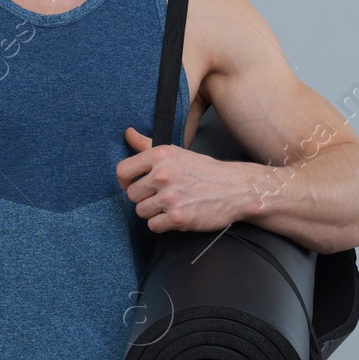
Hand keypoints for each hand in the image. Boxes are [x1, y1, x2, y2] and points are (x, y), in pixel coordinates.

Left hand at [118, 127, 248, 232]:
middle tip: (161, 196)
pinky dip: (163, 225)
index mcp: (160, 155)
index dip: (124, 181)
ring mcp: (170, 197)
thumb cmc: (205, 171)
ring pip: (141, 211)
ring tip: (171, 205)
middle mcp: (163, 174)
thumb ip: (148, 146)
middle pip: (131, 195)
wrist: (235, 189)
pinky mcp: (178, 217)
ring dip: (153, 212)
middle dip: (144, 198)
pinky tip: (176, 215)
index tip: (131, 185)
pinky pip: (153, 226)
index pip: (122, 171)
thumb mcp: (176, 153)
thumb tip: (128, 133)